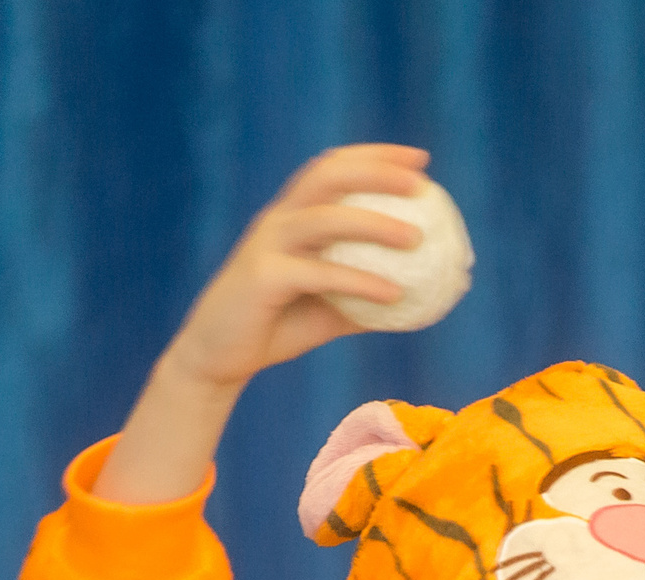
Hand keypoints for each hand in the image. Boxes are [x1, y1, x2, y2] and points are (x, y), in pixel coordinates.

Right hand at [97, 143, 428, 504]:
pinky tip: (395, 295)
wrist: (218, 359)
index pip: (332, 168)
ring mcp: (267, 245)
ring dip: (373, 222)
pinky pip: (318, 274)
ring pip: (324, 218)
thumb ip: (369, 297)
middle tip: (421, 182)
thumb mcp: (331, 309)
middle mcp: (278, 220)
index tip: (419, 160)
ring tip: (417, 237)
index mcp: (292, 215)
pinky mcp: (262, 278)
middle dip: (375, 170)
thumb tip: (426, 297)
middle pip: (327, 176)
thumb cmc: (277, 328)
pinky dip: (358, 280)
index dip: (374, 156)